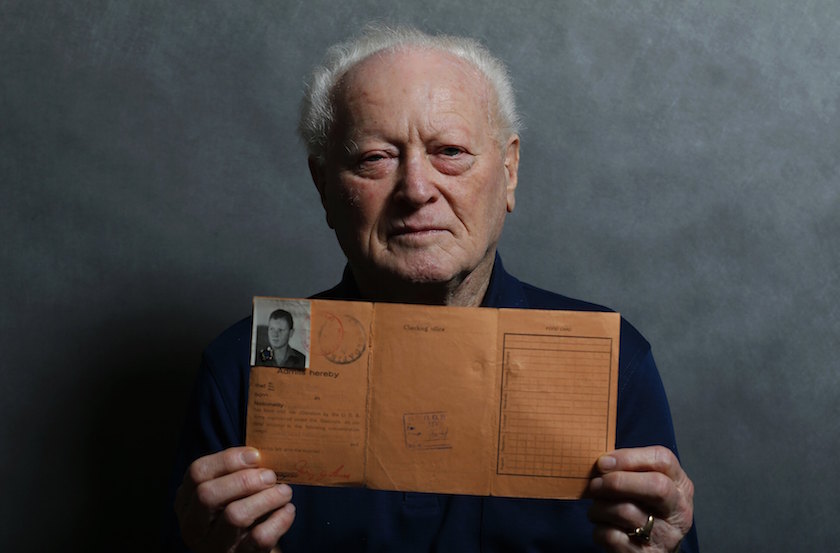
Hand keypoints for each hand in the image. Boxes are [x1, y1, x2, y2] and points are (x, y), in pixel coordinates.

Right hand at [175, 447, 295, 552]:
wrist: (247, 550)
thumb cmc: (240, 509)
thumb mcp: (228, 491)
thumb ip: (237, 472)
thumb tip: (258, 454)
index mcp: (186, 501)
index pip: (197, 472)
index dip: (228, 460)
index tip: (255, 456)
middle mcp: (193, 526)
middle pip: (208, 495)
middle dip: (245, 480)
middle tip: (271, 476)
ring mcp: (213, 546)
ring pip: (235, 516)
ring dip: (267, 498)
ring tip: (285, 492)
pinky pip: (259, 538)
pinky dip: (279, 520)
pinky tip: (287, 510)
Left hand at [587, 446, 693, 551]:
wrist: (651, 550)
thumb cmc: (643, 510)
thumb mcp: (645, 487)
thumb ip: (630, 471)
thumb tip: (602, 462)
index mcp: (680, 485)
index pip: (663, 460)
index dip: (629, 457)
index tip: (603, 462)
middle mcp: (679, 510)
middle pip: (656, 485)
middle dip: (617, 481)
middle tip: (594, 485)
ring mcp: (667, 535)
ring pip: (627, 511)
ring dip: (600, 507)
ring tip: (596, 509)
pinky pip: (613, 536)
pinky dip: (599, 530)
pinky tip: (602, 528)